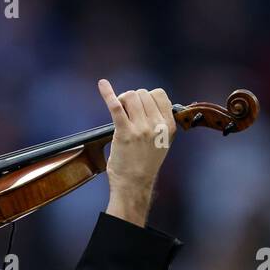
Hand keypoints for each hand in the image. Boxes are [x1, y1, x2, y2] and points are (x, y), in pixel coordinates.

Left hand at [97, 79, 175, 226]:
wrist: (134, 184)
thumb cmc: (144, 164)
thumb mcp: (162, 142)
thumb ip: (159, 122)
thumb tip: (150, 102)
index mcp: (168, 126)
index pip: (159, 94)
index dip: (146, 97)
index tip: (139, 107)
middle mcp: (156, 125)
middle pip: (142, 93)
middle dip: (132, 99)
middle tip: (125, 111)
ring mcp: (141, 129)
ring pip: (130, 96)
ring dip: (121, 99)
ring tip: (118, 111)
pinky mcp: (124, 133)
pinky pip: (116, 106)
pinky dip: (107, 93)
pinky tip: (102, 84)